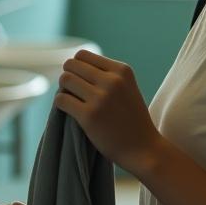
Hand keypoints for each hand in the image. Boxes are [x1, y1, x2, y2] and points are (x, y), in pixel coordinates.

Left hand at [53, 49, 161, 175]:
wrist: (143, 149)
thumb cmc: (132, 120)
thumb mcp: (127, 88)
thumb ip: (107, 75)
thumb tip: (73, 66)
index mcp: (122, 70)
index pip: (83, 55)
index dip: (77, 68)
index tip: (82, 82)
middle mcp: (112, 80)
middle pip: (71, 64)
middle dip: (69, 77)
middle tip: (75, 93)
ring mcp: (101, 98)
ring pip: (65, 79)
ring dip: (64, 90)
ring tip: (74, 102)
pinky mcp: (89, 116)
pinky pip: (61, 100)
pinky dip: (62, 105)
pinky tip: (71, 112)